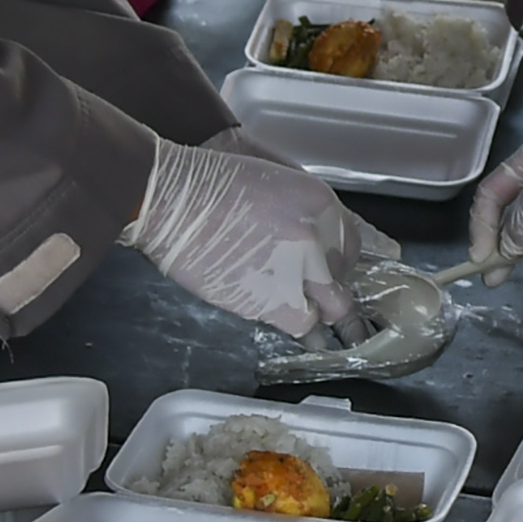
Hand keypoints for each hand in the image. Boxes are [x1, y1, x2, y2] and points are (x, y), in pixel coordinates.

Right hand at [125, 131, 395, 335]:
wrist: (170, 201)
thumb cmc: (208, 184)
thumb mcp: (272, 182)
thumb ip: (298, 213)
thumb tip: (307, 241)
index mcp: (319, 203)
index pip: (351, 241)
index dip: (339, 259)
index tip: (332, 269)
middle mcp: (318, 237)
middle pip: (344, 274)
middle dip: (334, 286)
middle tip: (328, 298)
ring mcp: (298, 272)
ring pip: (333, 307)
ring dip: (325, 316)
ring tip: (333, 334)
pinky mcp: (272, 301)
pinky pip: (303, 325)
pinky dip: (304, 331)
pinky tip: (307, 339)